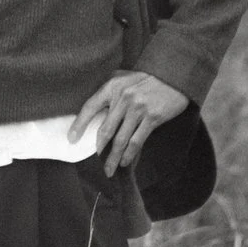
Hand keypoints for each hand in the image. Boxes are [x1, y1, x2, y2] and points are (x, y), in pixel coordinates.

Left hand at [69, 71, 188, 176]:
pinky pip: (136, 141)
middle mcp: (123, 98)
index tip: (71, 139)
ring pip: (120, 140)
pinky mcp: (152, 118)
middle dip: (99, 150)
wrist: (176, 76)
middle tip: (97, 163)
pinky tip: (125, 162)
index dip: (79, 124)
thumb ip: (112, 89)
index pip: (90, 107)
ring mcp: (138, 109)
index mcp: (113, 86)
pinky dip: (129, 155)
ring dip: (114, 158)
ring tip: (110, 169)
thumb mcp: (126, 77)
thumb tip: (98, 108)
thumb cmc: (149, 78)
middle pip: (105, 130)